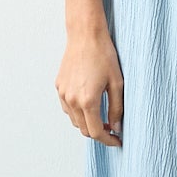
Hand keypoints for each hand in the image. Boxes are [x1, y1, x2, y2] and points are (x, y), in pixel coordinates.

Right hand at [57, 26, 123, 146]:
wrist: (85, 36)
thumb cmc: (103, 55)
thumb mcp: (117, 83)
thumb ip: (116, 108)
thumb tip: (116, 126)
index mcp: (87, 101)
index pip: (95, 132)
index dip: (108, 140)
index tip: (117, 140)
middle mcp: (72, 100)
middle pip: (83, 129)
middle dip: (98, 132)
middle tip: (112, 127)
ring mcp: (63, 94)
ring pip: (74, 120)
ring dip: (87, 123)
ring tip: (102, 116)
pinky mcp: (59, 87)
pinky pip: (68, 108)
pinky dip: (78, 112)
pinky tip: (89, 104)